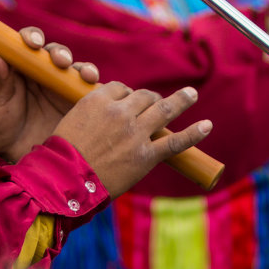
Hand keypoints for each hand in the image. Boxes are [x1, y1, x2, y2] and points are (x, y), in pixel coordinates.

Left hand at [0, 27, 97, 161]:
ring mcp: (63, 88)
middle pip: (58, 54)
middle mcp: (45, 72)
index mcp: (23, 65)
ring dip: (84, 69)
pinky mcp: (79, 104)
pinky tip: (100, 93)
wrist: (14, 156)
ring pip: (78, 70)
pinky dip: (99, 90)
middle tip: (61, 62)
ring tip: (86, 76)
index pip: (30, 43)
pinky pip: (92, 94)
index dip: (33, 37)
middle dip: (62, 54)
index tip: (33, 43)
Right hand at [53, 82, 209, 197]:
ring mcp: (135, 133)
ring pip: (164, 110)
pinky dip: (193, 133)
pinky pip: (175, 141)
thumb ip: (91, 114)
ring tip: (191, 94)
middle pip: (143, 96)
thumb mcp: (70, 122)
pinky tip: (207, 126)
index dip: (126, 94)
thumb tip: (105, 117)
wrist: (64, 181)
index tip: (127, 101)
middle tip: (157, 101)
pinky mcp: (146, 156)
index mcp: (98, 100)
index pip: (120, 87)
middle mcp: (120, 112)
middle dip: (151, 98)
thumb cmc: (61, 154)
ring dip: (181, 100)